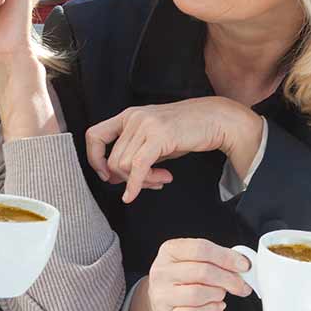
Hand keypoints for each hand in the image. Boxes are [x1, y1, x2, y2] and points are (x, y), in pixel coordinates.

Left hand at [85, 97, 262, 202]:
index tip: (106, 175)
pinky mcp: (159, 136)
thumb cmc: (187, 130)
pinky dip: (134, 186)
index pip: (94, 136)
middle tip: (152, 181)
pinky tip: (133, 196)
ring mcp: (146, 125)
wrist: (215, 120)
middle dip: (130, 178)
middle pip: (115, 160)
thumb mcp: (154, 140)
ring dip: (142, 181)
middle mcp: (134, 117)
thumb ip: (135, 154)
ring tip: (162, 177)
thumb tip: (114, 177)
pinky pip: (138, 168)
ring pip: (126, 166)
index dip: (95, 159)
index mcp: (128, 115)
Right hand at [127, 238, 251, 310]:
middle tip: (240, 284)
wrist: (156, 302)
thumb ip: (216, 259)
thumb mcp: (192, 260)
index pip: (201, 248)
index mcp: (170, 250)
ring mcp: (163, 294)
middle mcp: (163, 271)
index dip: (226, 257)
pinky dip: (212, 310)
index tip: (243, 265)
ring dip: (218, 294)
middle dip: (229, 279)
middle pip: (203, 271)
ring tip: (220, 293)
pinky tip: (214, 305)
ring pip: (199, 293)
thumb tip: (242, 264)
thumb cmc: (179, 279)